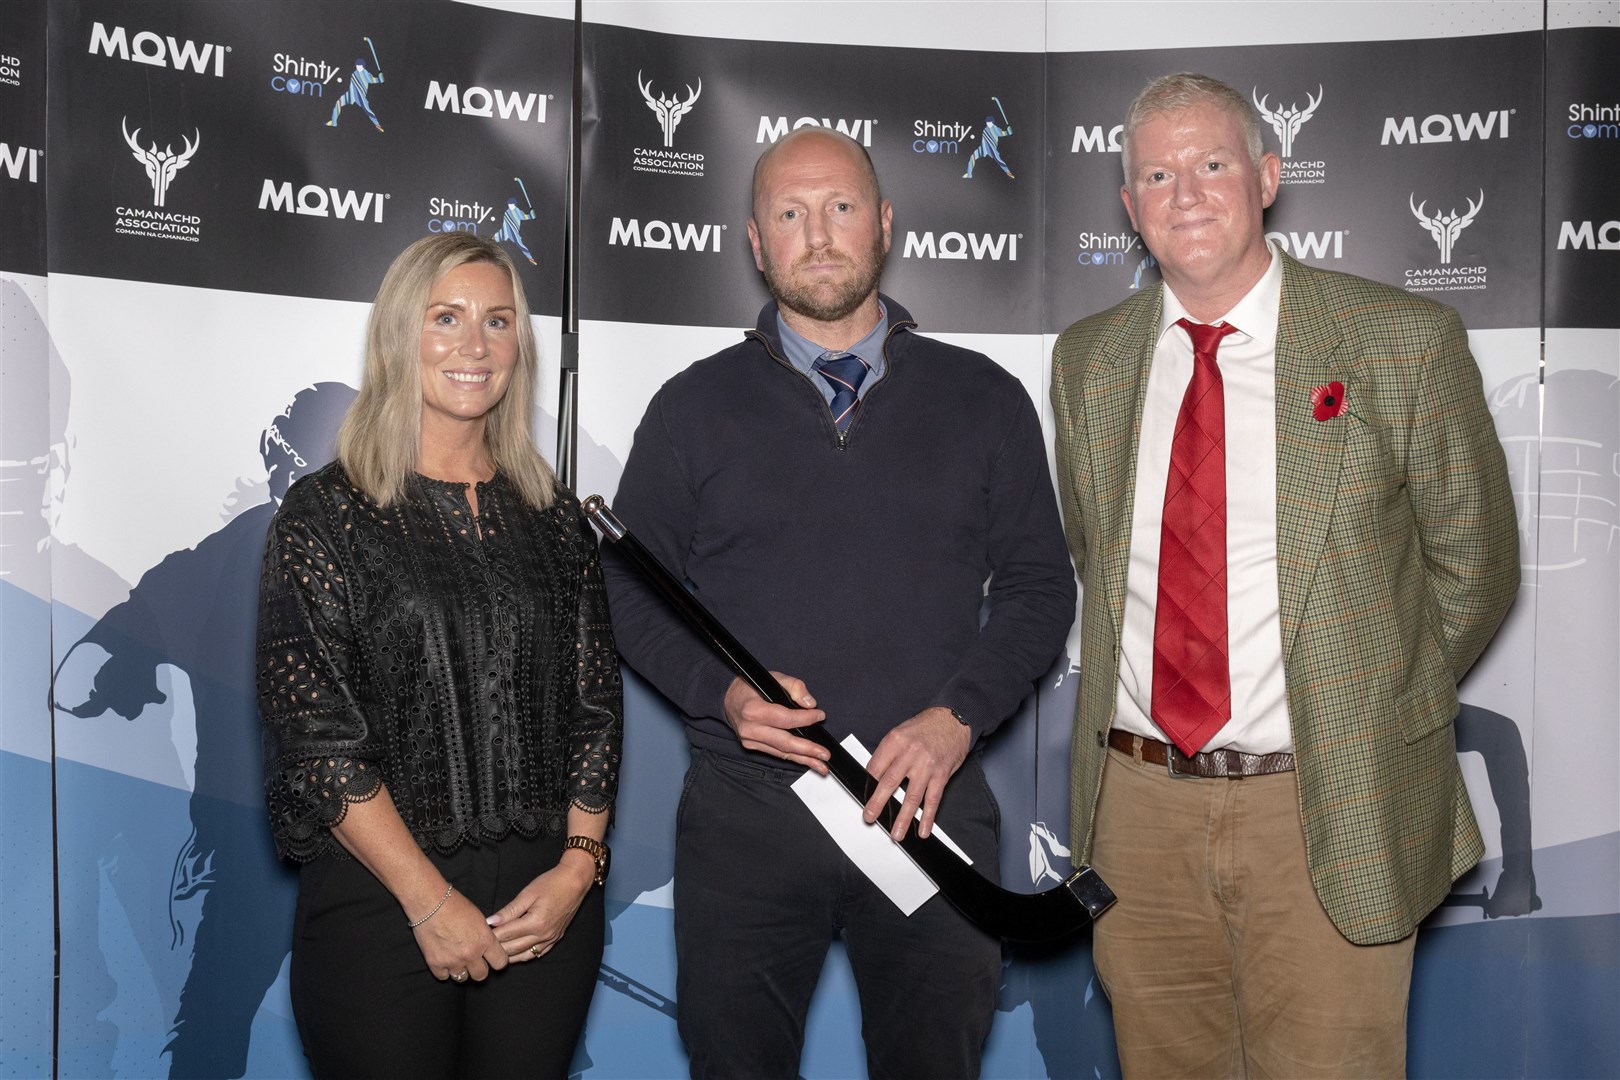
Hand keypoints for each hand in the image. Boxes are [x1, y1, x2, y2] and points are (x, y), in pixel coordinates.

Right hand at [410, 889, 508, 982]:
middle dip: (479, 968)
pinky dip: (444, 970)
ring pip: (463, 978)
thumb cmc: (455, 905)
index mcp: (485, 940)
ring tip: (457, 958)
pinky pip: (444, 977)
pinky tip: (444, 959)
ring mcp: (452, 961)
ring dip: (461, 970)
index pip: (501, 963)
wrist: (430, 903)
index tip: (492, 957)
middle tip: (473, 959)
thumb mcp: (479, 918)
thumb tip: (489, 946)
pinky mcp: (435, 963)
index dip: (497, 960)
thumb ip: (485, 936)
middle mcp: (471, 954)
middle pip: (481, 975)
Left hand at [487, 854, 594, 960]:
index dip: (491, 935)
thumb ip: (509, 910)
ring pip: (524, 955)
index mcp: (535, 923)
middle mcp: (543, 935)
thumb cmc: (552, 883)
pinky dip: (523, 956)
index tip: (478, 934)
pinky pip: (536, 954)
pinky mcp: (555, 939)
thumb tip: (491, 922)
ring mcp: (550, 939)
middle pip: (513, 948)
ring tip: (494, 953)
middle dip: (496, 947)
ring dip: (508, 956)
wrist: (575, 882)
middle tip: (482, 945)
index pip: (506, 934)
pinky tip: (514, 955)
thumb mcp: (528, 894)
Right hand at [722, 674, 829, 773]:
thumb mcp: (773, 677)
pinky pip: (776, 753)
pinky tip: (807, 760)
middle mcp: (750, 729)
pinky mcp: (753, 747)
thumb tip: (809, 703)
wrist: (729, 699)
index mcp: (753, 710)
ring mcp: (750, 741)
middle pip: (784, 742)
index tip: (820, 715)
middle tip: (825, 754)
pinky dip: (793, 757)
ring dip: (804, 759)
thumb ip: (794, 686)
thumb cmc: (751, 687)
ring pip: (782, 752)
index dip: (804, 719)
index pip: (784, 718)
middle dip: (807, 749)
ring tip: (822, 765)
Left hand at [862, 707, 969, 840]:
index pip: (875, 767)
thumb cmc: (926, 726)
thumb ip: (889, 753)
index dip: (868, 785)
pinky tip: (922, 829)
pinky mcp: (941, 774)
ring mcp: (927, 765)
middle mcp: (910, 753)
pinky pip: (933, 799)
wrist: (952, 719)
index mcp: (895, 741)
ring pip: (912, 796)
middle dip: (878, 803)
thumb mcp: (901, 732)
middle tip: (870, 817)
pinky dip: (927, 817)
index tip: (863, 797)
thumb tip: (875, 776)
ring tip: (897, 833)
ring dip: (903, 817)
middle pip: (889, 783)